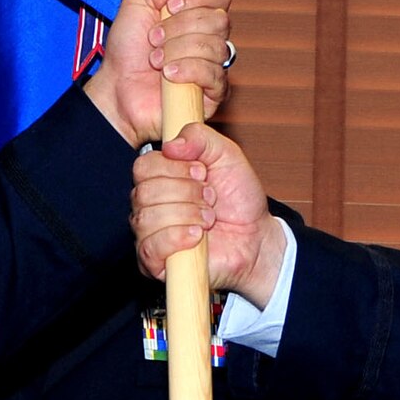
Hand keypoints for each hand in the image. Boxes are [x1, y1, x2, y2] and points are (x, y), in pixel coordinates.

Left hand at [83, 0, 232, 145]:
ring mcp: (215, 65)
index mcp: (199, 13)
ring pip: (215, 46)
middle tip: (153, 37)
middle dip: (179, 27)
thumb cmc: (127, 48)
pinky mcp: (214, 93)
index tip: (168, 6)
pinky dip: (186, 69)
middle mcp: (212, 38)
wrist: (115, 89)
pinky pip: (214, 74)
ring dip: (176, 50)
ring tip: (155, 59)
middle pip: (219, 20)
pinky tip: (168, 75)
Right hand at [132, 124, 287, 304]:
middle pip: (144, 192)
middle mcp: (148, 205)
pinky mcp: (155, 262)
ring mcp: (149, 234)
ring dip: (187, 215)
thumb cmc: (238, 198)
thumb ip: (200, 137)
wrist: (256, 236)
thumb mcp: (227, 155)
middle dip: (187, 193)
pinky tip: (197, 236)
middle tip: (211, 199)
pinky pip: (149, 248)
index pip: (143, 166)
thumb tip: (171, 145)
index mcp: (159, 177)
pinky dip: (176, 238)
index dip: (175, 168)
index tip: (203, 173)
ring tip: (209, 219)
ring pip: (146, 218)